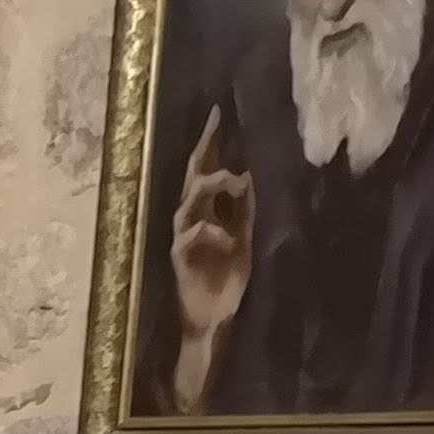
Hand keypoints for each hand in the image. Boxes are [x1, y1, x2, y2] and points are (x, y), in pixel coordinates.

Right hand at [168, 107, 252, 410]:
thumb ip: (247, 209)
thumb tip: (252, 175)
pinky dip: (208, 232)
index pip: (207, 169)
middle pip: (192, 179)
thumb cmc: (229, 280)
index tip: (218, 113)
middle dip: (202, 152)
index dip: (211, 142)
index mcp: (210, 212)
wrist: (213, 320)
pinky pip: (189, 237)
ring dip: (208, 188)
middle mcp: (194, 220)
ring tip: (230, 178)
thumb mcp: (248, 237)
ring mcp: (184, 240)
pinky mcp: (181, 261)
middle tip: (213, 126)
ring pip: (188, 202)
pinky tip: (225, 236)